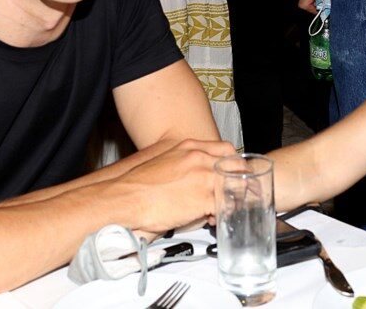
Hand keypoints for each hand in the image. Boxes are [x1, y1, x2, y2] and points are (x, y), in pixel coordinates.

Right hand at [117, 139, 234, 232]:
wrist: (125, 197)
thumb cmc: (139, 183)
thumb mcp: (164, 160)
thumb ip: (184, 161)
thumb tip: (194, 174)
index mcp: (190, 147)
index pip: (226, 149)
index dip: (233, 163)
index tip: (233, 174)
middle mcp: (199, 158)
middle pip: (235, 166)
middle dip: (239, 181)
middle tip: (235, 193)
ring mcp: (203, 177)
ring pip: (234, 186)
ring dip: (232, 199)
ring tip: (222, 208)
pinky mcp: (203, 199)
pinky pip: (224, 206)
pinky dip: (221, 214)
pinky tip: (212, 218)